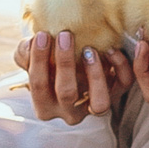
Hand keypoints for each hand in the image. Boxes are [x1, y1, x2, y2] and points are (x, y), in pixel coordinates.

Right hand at [13, 30, 128, 123]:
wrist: (72, 68)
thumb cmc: (48, 64)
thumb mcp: (32, 59)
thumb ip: (25, 52)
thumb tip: (31, 44)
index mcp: (45, 106)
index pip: (38, 86)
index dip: (39, 60)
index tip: (42, 35)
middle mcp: (69, 113)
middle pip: (67, 94)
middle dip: (65, 63)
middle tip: (65, 35)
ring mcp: (94, 107)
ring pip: (99, 103)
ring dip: (95, 75)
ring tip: (89, 49)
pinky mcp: (116, 95)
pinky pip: (123, 85)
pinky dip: (119, 67)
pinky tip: (110, 48)